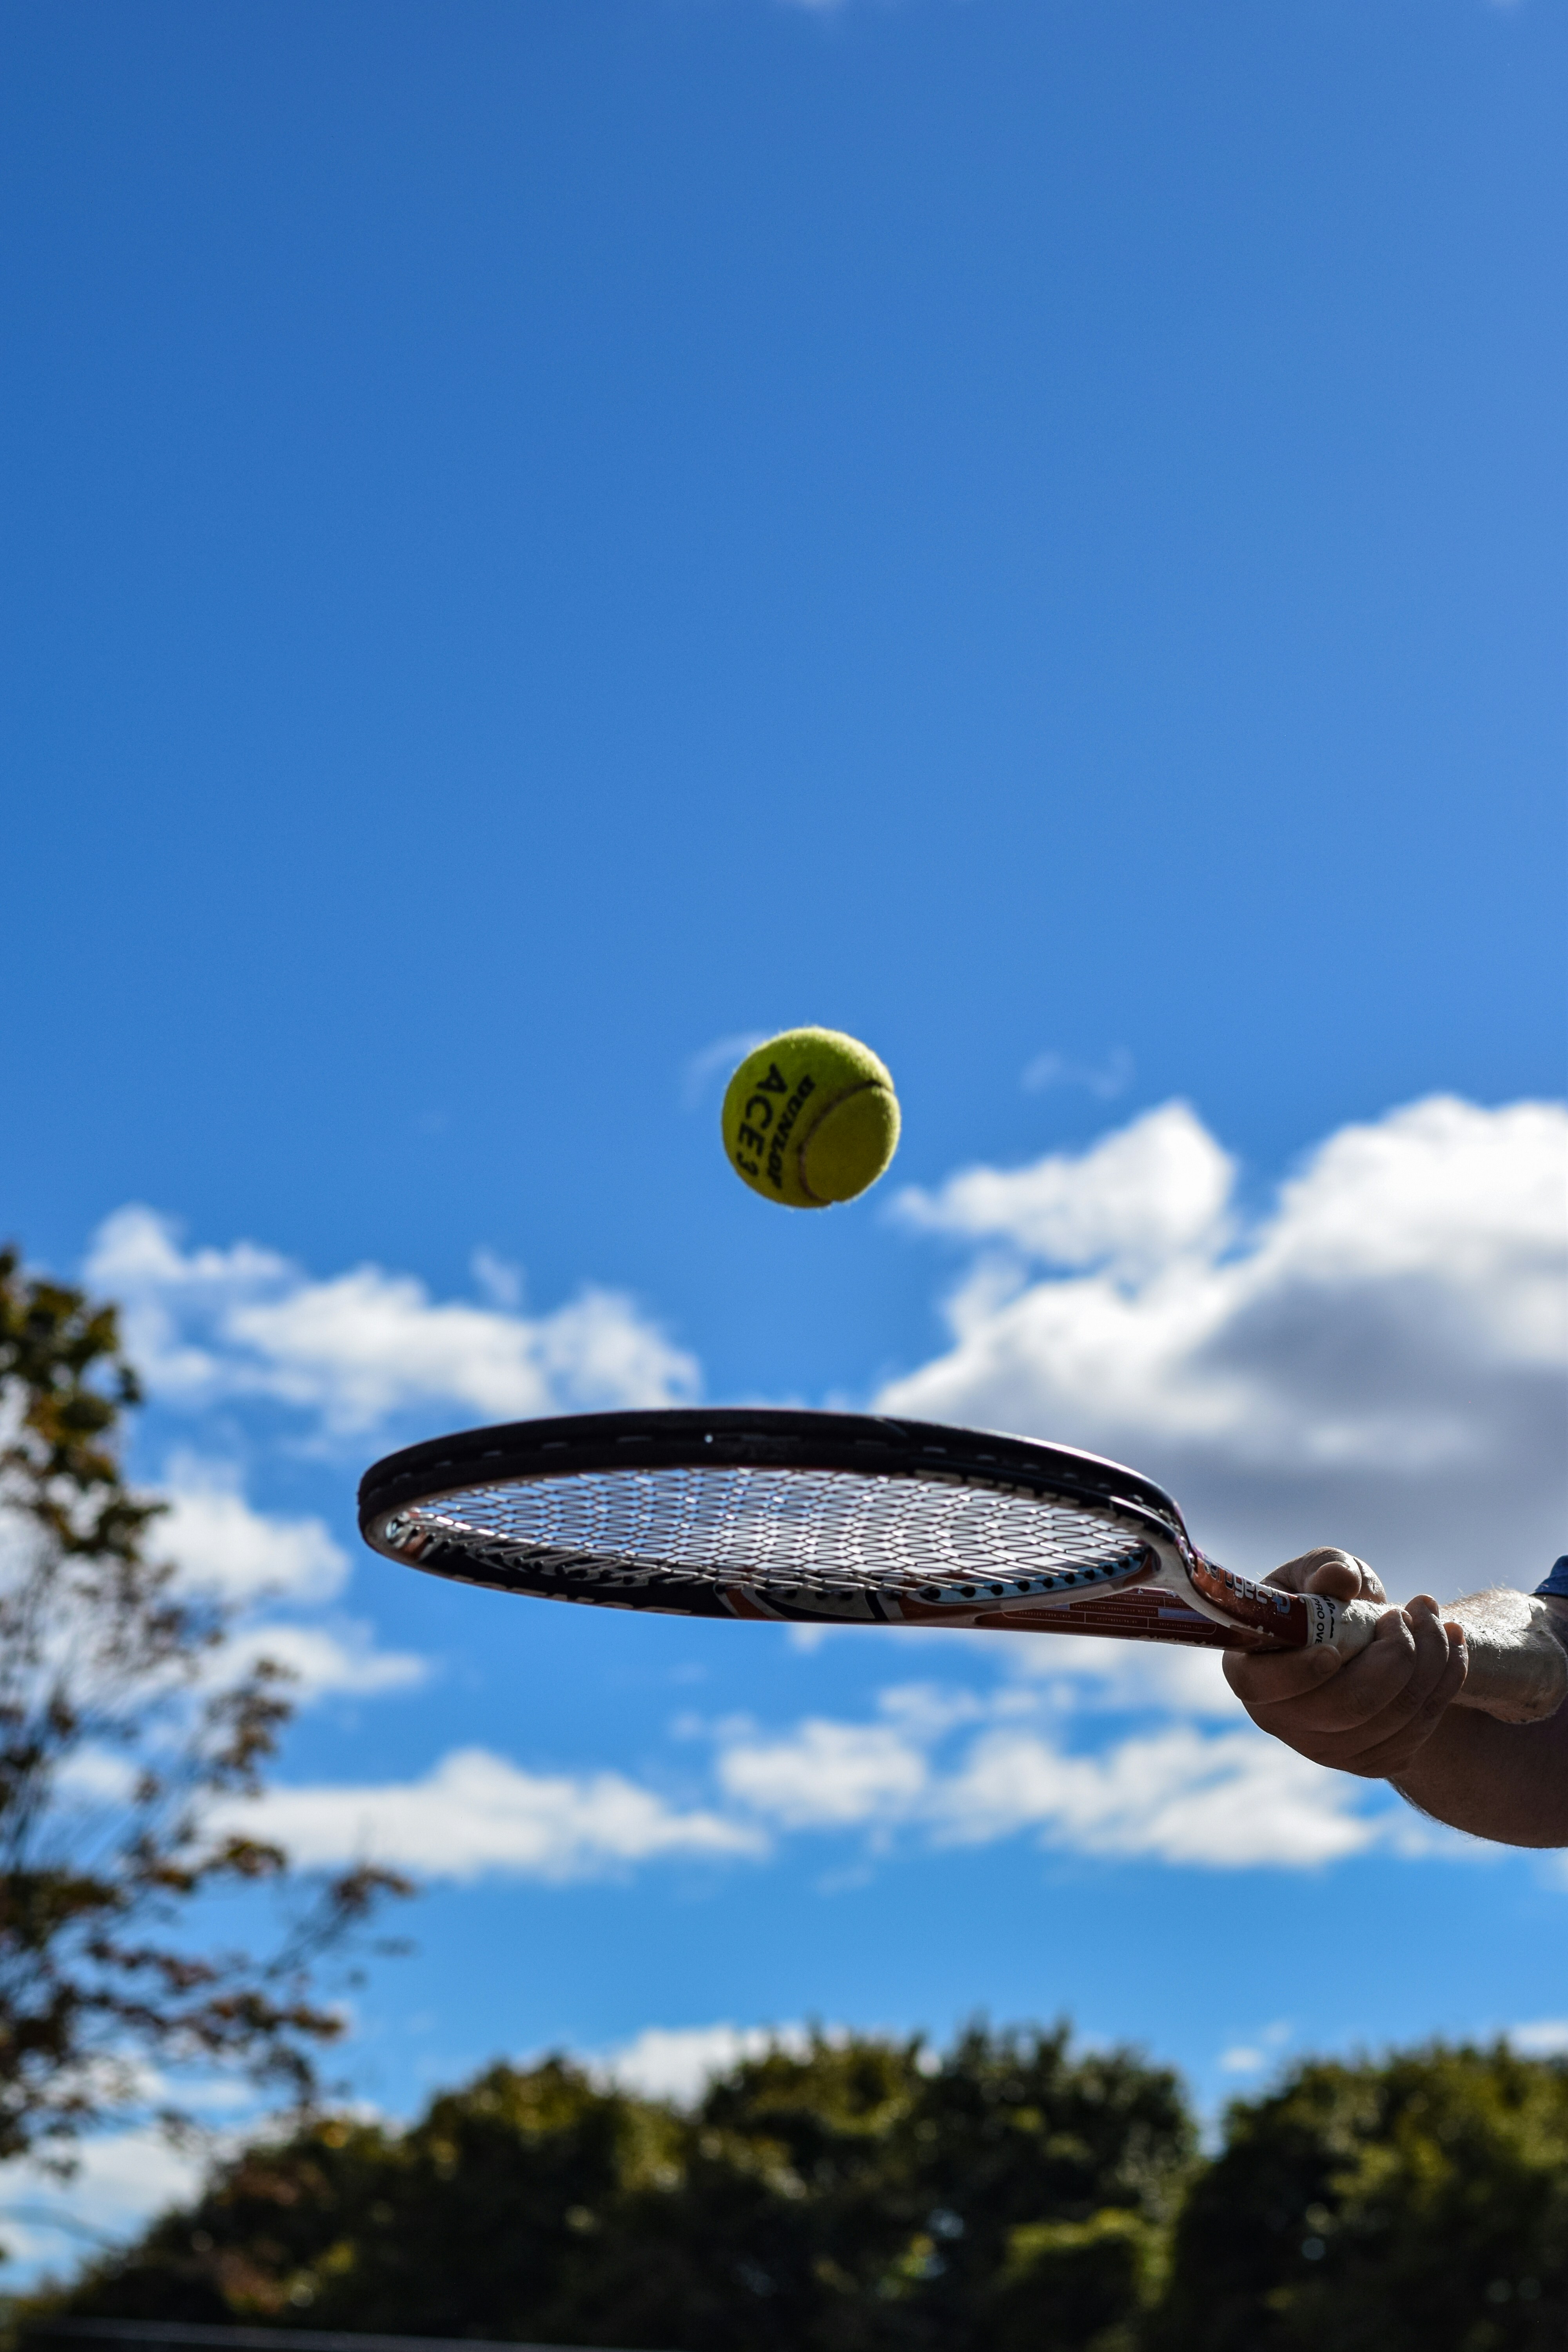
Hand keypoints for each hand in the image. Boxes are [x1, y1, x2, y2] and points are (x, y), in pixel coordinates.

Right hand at [1223, 1548, 1467, 1778]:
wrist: (1357, 1640)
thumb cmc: (1324, 1599)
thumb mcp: (1316, 1571)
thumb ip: (1325, 1568)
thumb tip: (1342, 1580)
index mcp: (1251, 1671)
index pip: (1263, 1686)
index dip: (1299, 1672)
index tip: (1335, 1647)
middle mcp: (1283, 1721)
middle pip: (1348, 1707)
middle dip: (1394, 1654)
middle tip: (1407, 1613)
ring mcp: (1329, 1750)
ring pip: (1394, 1718)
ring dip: (1430, 1661)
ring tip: (1434, 1617)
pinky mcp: (1373, 1762)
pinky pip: (1420, 1729)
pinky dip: (1446, 1682)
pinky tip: (1452, 1645)